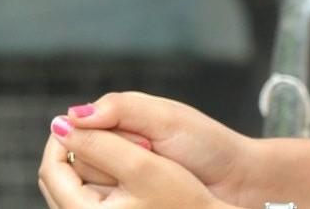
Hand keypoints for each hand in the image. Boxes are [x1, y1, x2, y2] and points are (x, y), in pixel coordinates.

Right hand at [62, 92, 257, 205]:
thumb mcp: (165, 118)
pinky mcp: (129, 201)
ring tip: (159, 172)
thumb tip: (71, 114)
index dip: (100, 136)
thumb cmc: (206, 144)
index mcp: (121, 120)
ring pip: (91, 184)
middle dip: (115, 158)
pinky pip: (105, 203)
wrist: (238, 181)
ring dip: (120, 180)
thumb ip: (120, 109)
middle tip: (153, 153)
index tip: (140, 140)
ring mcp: (121, 179)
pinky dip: (122, 197)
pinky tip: (146, 196)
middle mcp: (115, 149)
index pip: (80, 128)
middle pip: (81, 158)